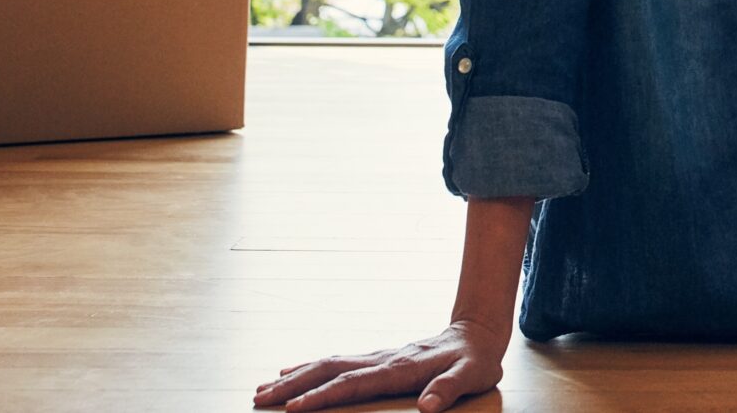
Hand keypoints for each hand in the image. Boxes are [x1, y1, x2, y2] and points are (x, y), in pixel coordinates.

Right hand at [256, 321, 508, 411]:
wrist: (477, 331)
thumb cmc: (475, 360)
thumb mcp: (472, 376)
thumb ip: (450, 389)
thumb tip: (429, 407)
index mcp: (399, 368)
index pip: (352, 383)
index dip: (322, 397)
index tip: (293, 408)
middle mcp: (382, 359)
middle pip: (328, 370)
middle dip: (293, 385)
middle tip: (259, 398)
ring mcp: (376, 356)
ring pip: (327, 364)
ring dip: (294, 376)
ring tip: (262, 389)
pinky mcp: (376, 358)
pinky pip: (336, 363)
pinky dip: (309, 368)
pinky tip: (292, 372)